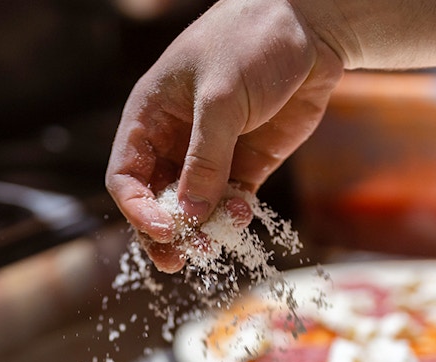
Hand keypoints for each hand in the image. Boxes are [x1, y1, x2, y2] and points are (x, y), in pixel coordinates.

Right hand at [105, 0, 344, 271]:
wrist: (310, 28)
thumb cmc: (250, 43)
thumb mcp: (220, 98)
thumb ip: (205, 159)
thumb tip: (191, 216)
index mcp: (149, 117)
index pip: (126, 176)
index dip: (137, 209)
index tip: (162, 231)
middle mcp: (174, 140)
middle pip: (155, 200)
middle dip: (166, 232)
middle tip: (179, 259)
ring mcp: (210, 154)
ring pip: (193, 207)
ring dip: (200, 231)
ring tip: (214, 245)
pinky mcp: (246, 162)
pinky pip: (230, 202)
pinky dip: (233, 217)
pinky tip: (242, 217)